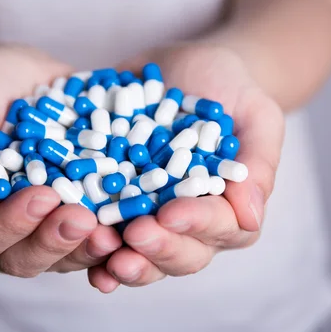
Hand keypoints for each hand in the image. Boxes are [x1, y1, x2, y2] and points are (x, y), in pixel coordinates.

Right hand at [0, 45, 121, 276]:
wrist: (11, 78)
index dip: (10, 224)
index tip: (41, 197)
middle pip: (22, 257)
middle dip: (54, 240)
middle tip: (82, 218)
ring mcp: (37, 230)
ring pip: (61, 255)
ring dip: (87, 246)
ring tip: (113, 231)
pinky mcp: (72, 215)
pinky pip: (91, 233)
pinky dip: (113, 228)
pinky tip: (135, 219)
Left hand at [88, 44, 283, 291]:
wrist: (184, 70)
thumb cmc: (229, 89)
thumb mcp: (255, 113)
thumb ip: (258, 162)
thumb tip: (251, 215)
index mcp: (227, 208)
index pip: (219, 228)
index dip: (196, 224)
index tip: (172, 213)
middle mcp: (187, 222)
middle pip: (179, 254)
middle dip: (157, 249)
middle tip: (135, 236)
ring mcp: (148, 215)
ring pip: (140, 254)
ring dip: (122, 260)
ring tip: (102, 253)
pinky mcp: (114, 201)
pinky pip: (102, 230)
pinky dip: (87, 243)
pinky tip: (72, 238)